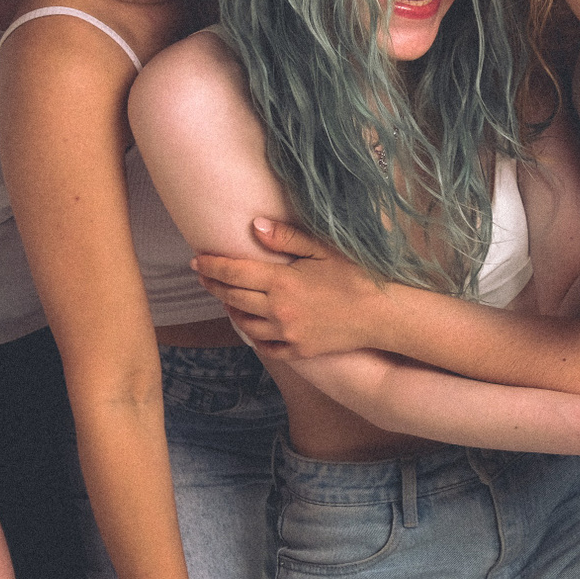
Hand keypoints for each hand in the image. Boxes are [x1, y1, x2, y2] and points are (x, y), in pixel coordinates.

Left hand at [190, 219, 387, 357]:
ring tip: (225, 298)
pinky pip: (265, 346)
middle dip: (214, 285)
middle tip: (203, 275)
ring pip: (245, 323)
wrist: (382, 315)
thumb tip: (255, 227)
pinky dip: (253, 334)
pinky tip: (252, 325)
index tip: (196, 259)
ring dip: (230, 309)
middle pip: (233, 298)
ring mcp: (287, 334)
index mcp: (282, 282)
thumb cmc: (356, 276)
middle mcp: (278, 311)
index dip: (212, 265)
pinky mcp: (299, 351)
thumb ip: (286, 239)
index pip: (234, 273)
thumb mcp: (323, 249)